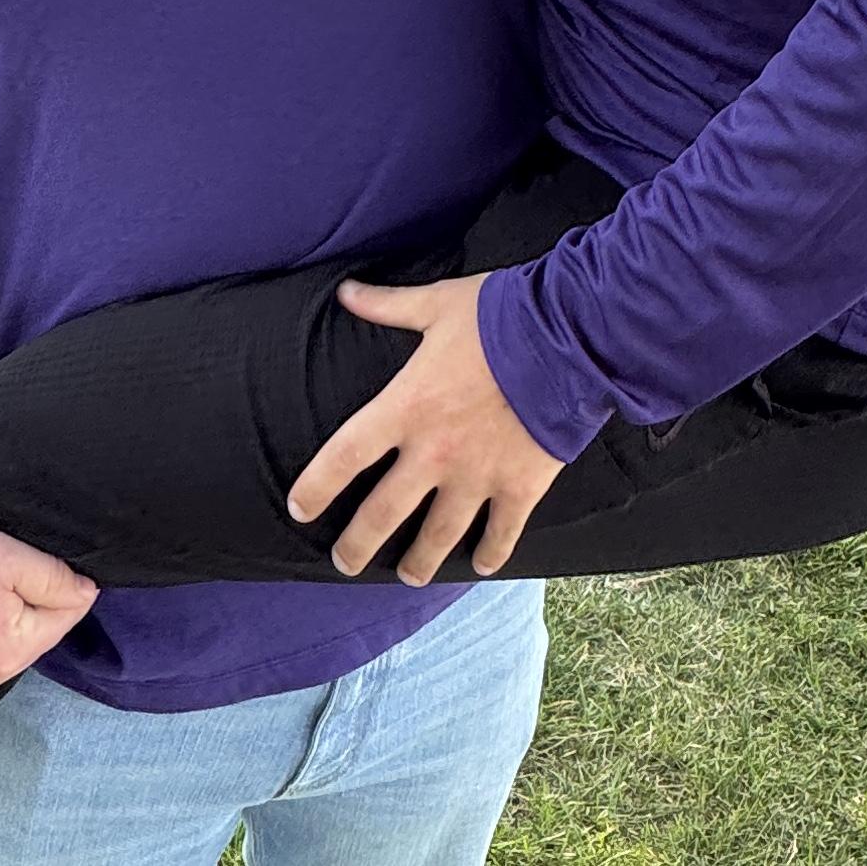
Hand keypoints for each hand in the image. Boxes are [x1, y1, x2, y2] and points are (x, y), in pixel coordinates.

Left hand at [286, 274, 562, 586]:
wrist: (567, 337)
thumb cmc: (497, 316)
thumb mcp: (436, 304)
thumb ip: (387, 305)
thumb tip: (345, 291)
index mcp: (406, 407)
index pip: (345, 456)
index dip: (317, 486)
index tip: (300, 509)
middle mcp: (435, 452)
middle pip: (383, 513)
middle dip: (359, 544)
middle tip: (345, 563)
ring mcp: (478, 475)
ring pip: (439, 535)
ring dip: (419, 560)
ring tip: (408, 576)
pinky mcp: (520, 486)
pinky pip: (501, 533)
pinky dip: (490, 554)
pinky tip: (480, 566)